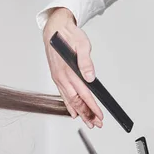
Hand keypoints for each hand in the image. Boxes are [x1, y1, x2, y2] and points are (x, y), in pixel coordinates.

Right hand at [43, 8, 102, 128]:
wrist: (54, 29)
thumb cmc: (68, 35)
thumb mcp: (82, 44)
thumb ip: (85, 62)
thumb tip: (90, 77)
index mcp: (67, 70)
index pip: (83, 94)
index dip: (92, 106)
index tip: (99, 115)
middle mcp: (61, 77)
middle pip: (75, 102)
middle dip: (87, 114)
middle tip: (96, 123)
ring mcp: (58, 79)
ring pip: (69, 101)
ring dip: (79, 113)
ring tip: (88, 122)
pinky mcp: (57, 78)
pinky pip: (64, 96)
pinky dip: (70, 106)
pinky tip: (75, 113)